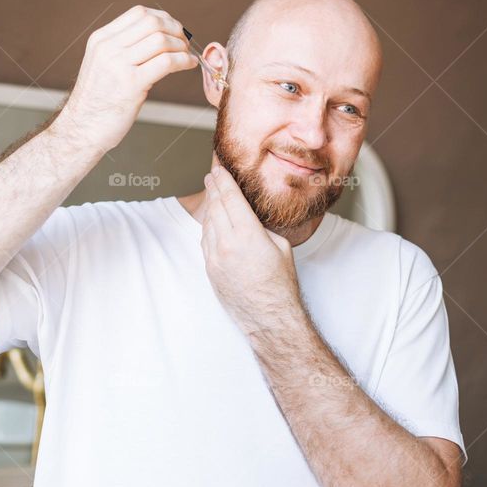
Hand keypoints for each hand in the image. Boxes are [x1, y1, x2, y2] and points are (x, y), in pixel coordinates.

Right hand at [55, 5, 196, 151]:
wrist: (81, 129)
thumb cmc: (96, 102)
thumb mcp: (102, 65)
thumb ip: (123, 49)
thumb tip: (158, 38)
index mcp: (101, 40)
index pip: (138, 13)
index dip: (163, 18)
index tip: (174, 30)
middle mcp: (108, 48)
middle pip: (152, 22)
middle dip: (175, 30)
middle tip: (184, 43)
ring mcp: (119, 65)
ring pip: (161, 40)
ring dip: (181, 46)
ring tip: (186, 56)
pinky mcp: (131, 84)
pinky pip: (166, 62)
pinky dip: (184, 61)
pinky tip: (188, 65)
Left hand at [201, 153, 301, 333]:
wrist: (268, 317)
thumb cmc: (281, 283)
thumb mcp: (280, 246)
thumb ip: (260, 227)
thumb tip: (248, 216)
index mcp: (248, 235)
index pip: (231, 198)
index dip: (223, 180)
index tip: (218, 169)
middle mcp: (227, 244)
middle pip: (216, 207)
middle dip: (214, 189)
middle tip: (211, 176)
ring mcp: (215, 258)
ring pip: (208, 223)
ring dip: (210, 207)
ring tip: (212, 194)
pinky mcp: (209, 269)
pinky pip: (205, 241)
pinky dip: (208, 227)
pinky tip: (212, 221)